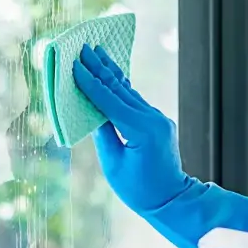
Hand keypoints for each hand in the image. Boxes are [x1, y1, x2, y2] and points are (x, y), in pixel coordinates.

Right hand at [72, 45, 247, 247]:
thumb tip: (92, 112)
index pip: (109, 101)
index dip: (90, 83)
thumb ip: (103, 134)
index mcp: (140, 130)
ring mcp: (158, 119)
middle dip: (101, 68)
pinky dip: (122, 87)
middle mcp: (153, 119)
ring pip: (129, 91)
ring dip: (111, 72)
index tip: (76, 65)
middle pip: (121, 89)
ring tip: (98, 53)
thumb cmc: (139, 190)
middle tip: (85, 47)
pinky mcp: (158, 122)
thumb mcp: (113, 164)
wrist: (172, 200)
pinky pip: (135, 100)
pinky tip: (113, 75)